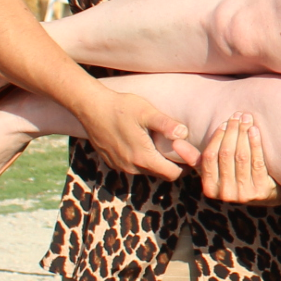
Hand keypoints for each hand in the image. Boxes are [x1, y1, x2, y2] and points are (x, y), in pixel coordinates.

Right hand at [76, 90, 199, 179]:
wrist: (90, 107)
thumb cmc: (121, 107)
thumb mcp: (147, 112)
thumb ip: (166, 124)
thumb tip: (184, 133)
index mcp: (143, 158)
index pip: (172, 174)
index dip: (185, 167)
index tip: (189, 154)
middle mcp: (131, 167)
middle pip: (160, 174)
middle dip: (171, 164)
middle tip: (178, 148)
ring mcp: (120, 166)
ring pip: (146, 170)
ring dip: (155, 161)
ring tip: (161, 144)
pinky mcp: (111, 161)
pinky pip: (132, 166)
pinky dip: (141, 159)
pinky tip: (142, 142)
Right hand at [197, 114, 280, 206]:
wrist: (265, 195)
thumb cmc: (233, 177)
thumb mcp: (213, 171)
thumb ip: (195, 158)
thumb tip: (175, 142)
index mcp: (210, 188)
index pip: (210, 157)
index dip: (217, 138)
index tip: (224, 122)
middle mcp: (225, 193)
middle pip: (226, 155)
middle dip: (232, 132)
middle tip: (237, 115)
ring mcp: (243, 193)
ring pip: (241, 157)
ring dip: (243, 134)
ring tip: (246, 118)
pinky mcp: (261, 191)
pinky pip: (257, 162)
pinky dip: (256, 144)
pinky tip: (255, 130)